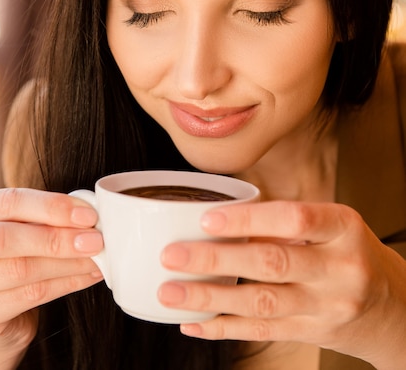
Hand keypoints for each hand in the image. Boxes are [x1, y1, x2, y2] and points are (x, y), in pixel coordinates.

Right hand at [0, 188, 103, 367]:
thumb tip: (89, 214)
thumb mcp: (22, 229)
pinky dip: (66, 283)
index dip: (50, 206)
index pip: (10, 202)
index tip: (87, 214)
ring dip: (69, 263)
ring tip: (98, 259)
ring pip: (21, 269)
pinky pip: (30, 296)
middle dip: (58, 238)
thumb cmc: (13, 257)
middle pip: (7, 238)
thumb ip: (44, 218)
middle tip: (96, 240)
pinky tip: (88, 276)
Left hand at [159, 200, 405, 369]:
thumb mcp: (333, 225)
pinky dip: (223, 328)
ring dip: (210, 299)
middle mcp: (339, 268)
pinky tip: (193, 322)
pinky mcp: (313, 334)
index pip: (293, 219)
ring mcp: (328, 307)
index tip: (206, 219)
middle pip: (272, 264)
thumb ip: (285, 223)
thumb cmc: (351, 251)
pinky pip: (263, 331)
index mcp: (343, 228)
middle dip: (216, 260)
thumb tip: (221, 220)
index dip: (248, 220)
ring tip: (170, 291)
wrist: (393, 305)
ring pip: (262, 303)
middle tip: (172, 255)